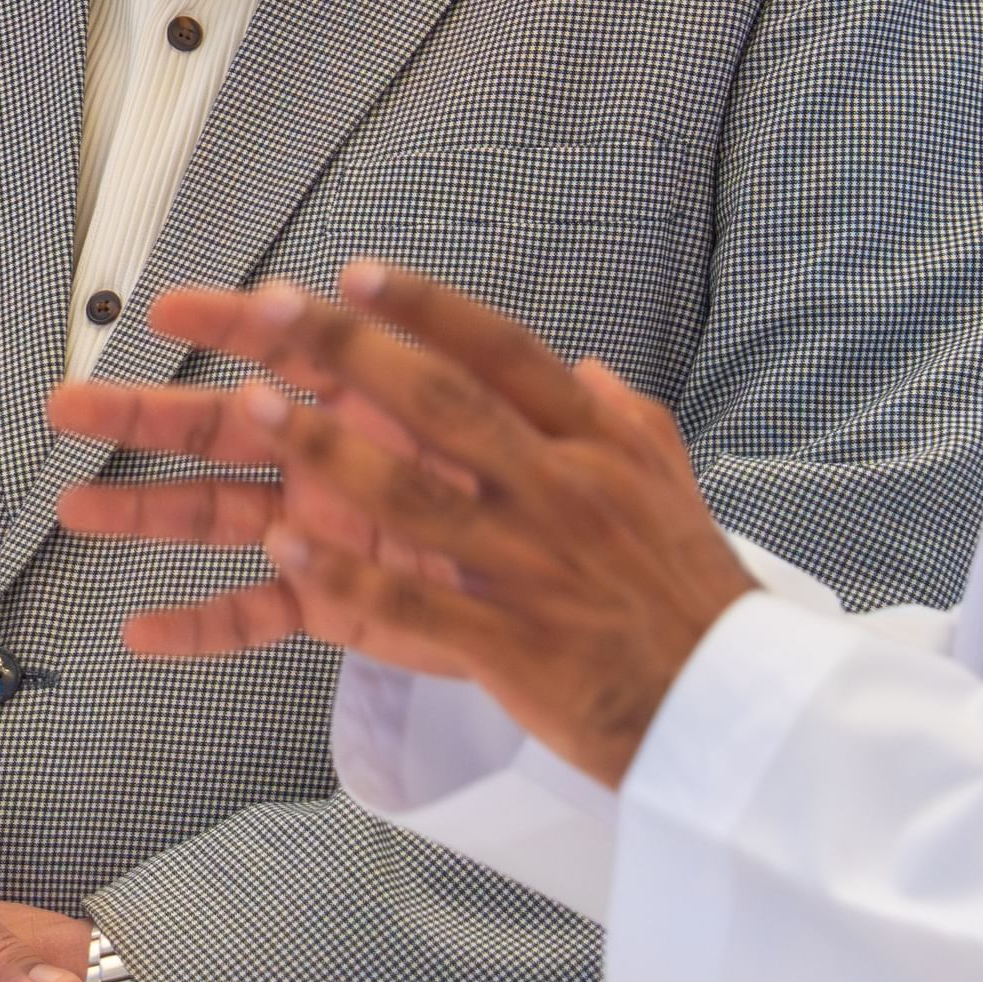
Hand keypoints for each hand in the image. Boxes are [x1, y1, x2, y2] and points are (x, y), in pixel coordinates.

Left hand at [45, 260, 757, 786]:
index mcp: (595, 445)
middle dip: (353, 353)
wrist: (728, 708)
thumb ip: (618, 418)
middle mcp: (562, 492)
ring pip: (416, 497)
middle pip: (443, 406)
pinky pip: (413, 605)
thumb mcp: (667, 483)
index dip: (426, 310)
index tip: (355, 273)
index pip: (502, 355)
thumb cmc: (688, 592)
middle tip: (271, 310)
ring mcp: (533, 569)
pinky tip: (280, 555)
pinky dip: (345, 580)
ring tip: (254, 408)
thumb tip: (582, 369)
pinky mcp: (510, 647)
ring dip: (328, 452)